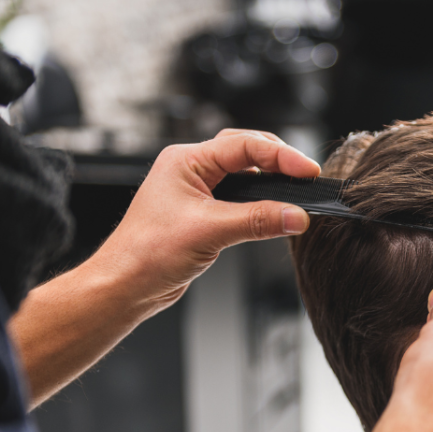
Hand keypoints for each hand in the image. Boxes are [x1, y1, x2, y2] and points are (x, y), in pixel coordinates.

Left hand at [88, 129, 319, 311]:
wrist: (125, 286)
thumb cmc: (146, 254)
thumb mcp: (209, 232)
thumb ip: (258, 221)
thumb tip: (295, 216)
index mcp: (186, 161)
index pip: (244, 145)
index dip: (280, 156)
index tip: (307, 171)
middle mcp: (190, 171)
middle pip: (246, 152)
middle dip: (278, 162)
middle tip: (307, 177)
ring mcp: (196, 192)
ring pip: (244, 176)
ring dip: (269, 183)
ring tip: (295, 193)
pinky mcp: (202, 215)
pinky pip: (239, 201)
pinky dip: (260, 205)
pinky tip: (273, 214)